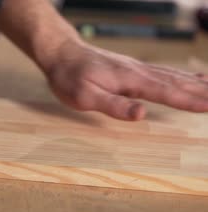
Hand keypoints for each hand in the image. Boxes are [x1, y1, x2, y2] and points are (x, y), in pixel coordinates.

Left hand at [45, 40, 207, 120]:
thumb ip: (113, 105)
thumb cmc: (70, 78)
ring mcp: (135, 68)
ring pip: (172, 76)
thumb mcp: (85, 97)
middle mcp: (137, 71)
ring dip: (194, 83)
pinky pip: (162, 72)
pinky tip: (190, 77)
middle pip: (174, 82)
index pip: (164, 92)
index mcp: (129, 80)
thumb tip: (141, 114)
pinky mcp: (131, 67)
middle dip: (199, 92)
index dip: (186, 101)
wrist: (61, 53)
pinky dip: (181, 76)